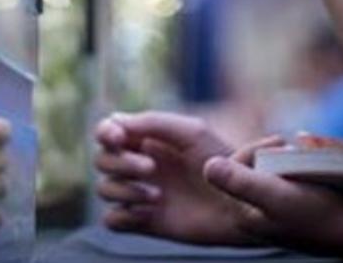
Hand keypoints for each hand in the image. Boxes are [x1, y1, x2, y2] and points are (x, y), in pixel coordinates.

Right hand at [93, 111, 281, 245]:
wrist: (241, 203)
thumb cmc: (221, 162)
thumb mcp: (192, 132)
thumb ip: (154, 122)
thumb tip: (117, 121)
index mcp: (147, 140)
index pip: (108, 130)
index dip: (106, 133)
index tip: (118, 139)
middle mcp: (139, 165)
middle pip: (101, 159)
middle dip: (121, 163)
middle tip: (151, 169)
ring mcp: (140, 193)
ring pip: (104, 189)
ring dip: (125, 190)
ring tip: (158, 196)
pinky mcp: (143, 221)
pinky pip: (112, 220)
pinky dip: (124, 216)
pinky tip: (148, 214)